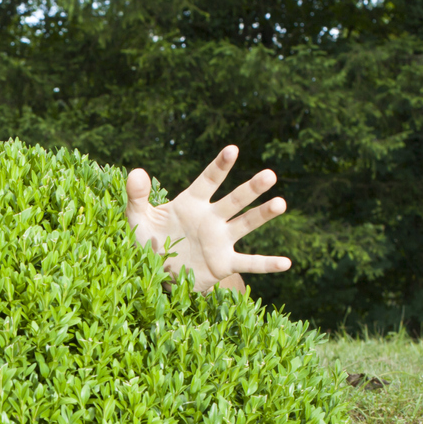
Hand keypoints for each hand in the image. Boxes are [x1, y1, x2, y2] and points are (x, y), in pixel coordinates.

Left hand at [124, 146, 290, 292]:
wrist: (158, 273)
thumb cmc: (150, 241)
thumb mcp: (138, 218)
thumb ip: (136, 196)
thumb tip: (136, 171)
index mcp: (192, 203)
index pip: (208, 181)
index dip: (220, 167)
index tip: (232, 150)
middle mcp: (211, 218)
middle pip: (234, 200)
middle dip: (251, 189)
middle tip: (270, 175)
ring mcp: (220, 240)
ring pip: (245, 224)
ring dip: (263, 215)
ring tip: (281, 203)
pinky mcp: (224, 263)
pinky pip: (249, 263)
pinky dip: (267, 264)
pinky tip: (286, 263)